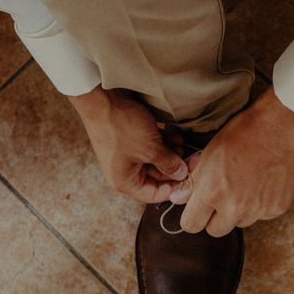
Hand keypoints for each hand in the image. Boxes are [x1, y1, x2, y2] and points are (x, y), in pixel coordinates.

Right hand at [69, 86, 187, 202]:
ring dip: (171, 151)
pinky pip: (151, 147)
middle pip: (158, 176)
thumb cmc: (121, 127)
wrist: (101, 98)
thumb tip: (182, 174)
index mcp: (125, 182)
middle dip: (175, 165)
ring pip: (157, 160)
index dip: (175, 187)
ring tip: (178, 139)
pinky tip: (171, 131)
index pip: (155, 194)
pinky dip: (163, 141)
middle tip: (191, 155)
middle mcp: (125, 172)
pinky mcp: (130, 141)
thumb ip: (169, 164)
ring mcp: (127, 156)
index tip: (191, 176)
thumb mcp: (151, 148)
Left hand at [171, 86, 293, 235]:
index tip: (198, 210)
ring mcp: (258, 210)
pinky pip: (260, 216)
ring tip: (245, 185)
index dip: (192, 217)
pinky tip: (262, 184)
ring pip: (239, 223)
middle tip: (221, 197)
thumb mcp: (209, 153)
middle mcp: (235, 207)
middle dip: (214, 218)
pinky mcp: (276, 209)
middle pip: (214, 231)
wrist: (280, 127)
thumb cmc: (242, 134)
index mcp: (212, 192)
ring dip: (238, 212)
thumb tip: (178, 199)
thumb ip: (193, 182)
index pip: (191, 225)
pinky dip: (259, 205)